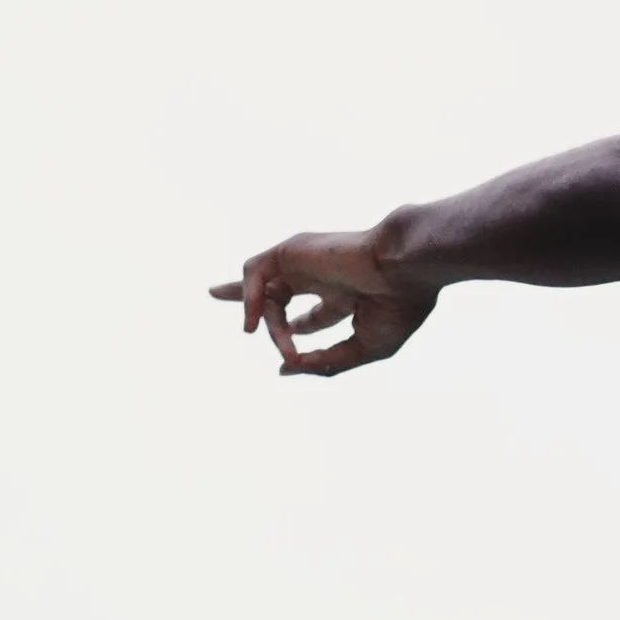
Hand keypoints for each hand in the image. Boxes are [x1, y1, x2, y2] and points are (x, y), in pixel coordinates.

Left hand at [212, 229, 435, 376]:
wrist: (404, 269)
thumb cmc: (397, 308)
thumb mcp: (363, 349)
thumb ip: (324, 363)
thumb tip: (283, 368)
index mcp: (345, 295)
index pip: (310, 311)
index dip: (293, 332)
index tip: (288, 358)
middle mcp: (322, 276)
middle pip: (276, 287)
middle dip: (250, 298)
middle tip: (215, 292)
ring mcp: (305, 262)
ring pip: (265, 290)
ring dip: (270, 325)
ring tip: (286, 346)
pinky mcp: (290, 250)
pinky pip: (254, 272)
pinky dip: (247, 297)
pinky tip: (251, 323)